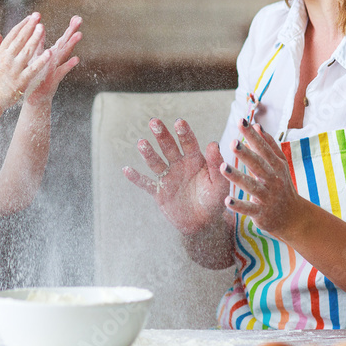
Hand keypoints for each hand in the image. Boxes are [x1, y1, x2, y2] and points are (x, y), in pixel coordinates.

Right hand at [0, 12, 51, 110]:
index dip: (22, 25)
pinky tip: (49, 53)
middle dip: (29, 27)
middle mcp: (6, 59)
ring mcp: (14, 70)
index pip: (12, 35)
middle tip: (38, 16)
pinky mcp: (20, 81)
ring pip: (26, 51)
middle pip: (20, 40)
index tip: (31, 17)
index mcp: (0, 53)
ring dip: (35, 39)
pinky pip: (33, 69)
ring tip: (42, 28)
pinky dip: (41, 61)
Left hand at [25, 15, 81, 104]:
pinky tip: (76, 59)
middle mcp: (56, 60)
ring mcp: (56, 69)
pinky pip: (62, 71)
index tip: (77, 17)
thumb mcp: (37, 57)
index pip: (62, 39)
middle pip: (65, 44)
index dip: (69, 29)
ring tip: (79, 34)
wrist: (35, 97)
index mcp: (53, 55)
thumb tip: (40, 27)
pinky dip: (68, 65)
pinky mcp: (54, 78)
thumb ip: (39, 43)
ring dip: (71, 45)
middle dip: (72, 32)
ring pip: (64, 55)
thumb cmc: (35, 76)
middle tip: (80, 20)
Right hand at [123, 118, 230, 235]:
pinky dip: (136, 178)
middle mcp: (179, 165)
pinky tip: (126, 170)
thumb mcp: (220, 185)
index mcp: (195, 160)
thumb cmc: (214, 201)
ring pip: (156, 162)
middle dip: (162, 135)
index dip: (183, 133)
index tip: (179, 122)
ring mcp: (168, 177)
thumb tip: (213, 143)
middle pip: (168, 147)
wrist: (203, 223)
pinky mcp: (159, 192)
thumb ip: (216, 165)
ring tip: (141, 143)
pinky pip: (146, 183)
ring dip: (148, 153)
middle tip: (154, 122)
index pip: (188, 143)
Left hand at [222, 120, 301, 235]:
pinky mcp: (261, 213)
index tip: (241, 121)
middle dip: (246, 153)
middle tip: (232, 142)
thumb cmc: (282, 185)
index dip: (253, 136)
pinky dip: (238, 205)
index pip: (264, 148)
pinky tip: (226, 200)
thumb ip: (268, 145)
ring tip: (221, 167)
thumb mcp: (279, 165)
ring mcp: (268, 197)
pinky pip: (248, 208)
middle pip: (258, 165)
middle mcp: (273, 180)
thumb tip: (256, 125)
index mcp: (276, 166)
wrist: (293, 217)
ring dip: (237, 177)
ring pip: (251, 186)